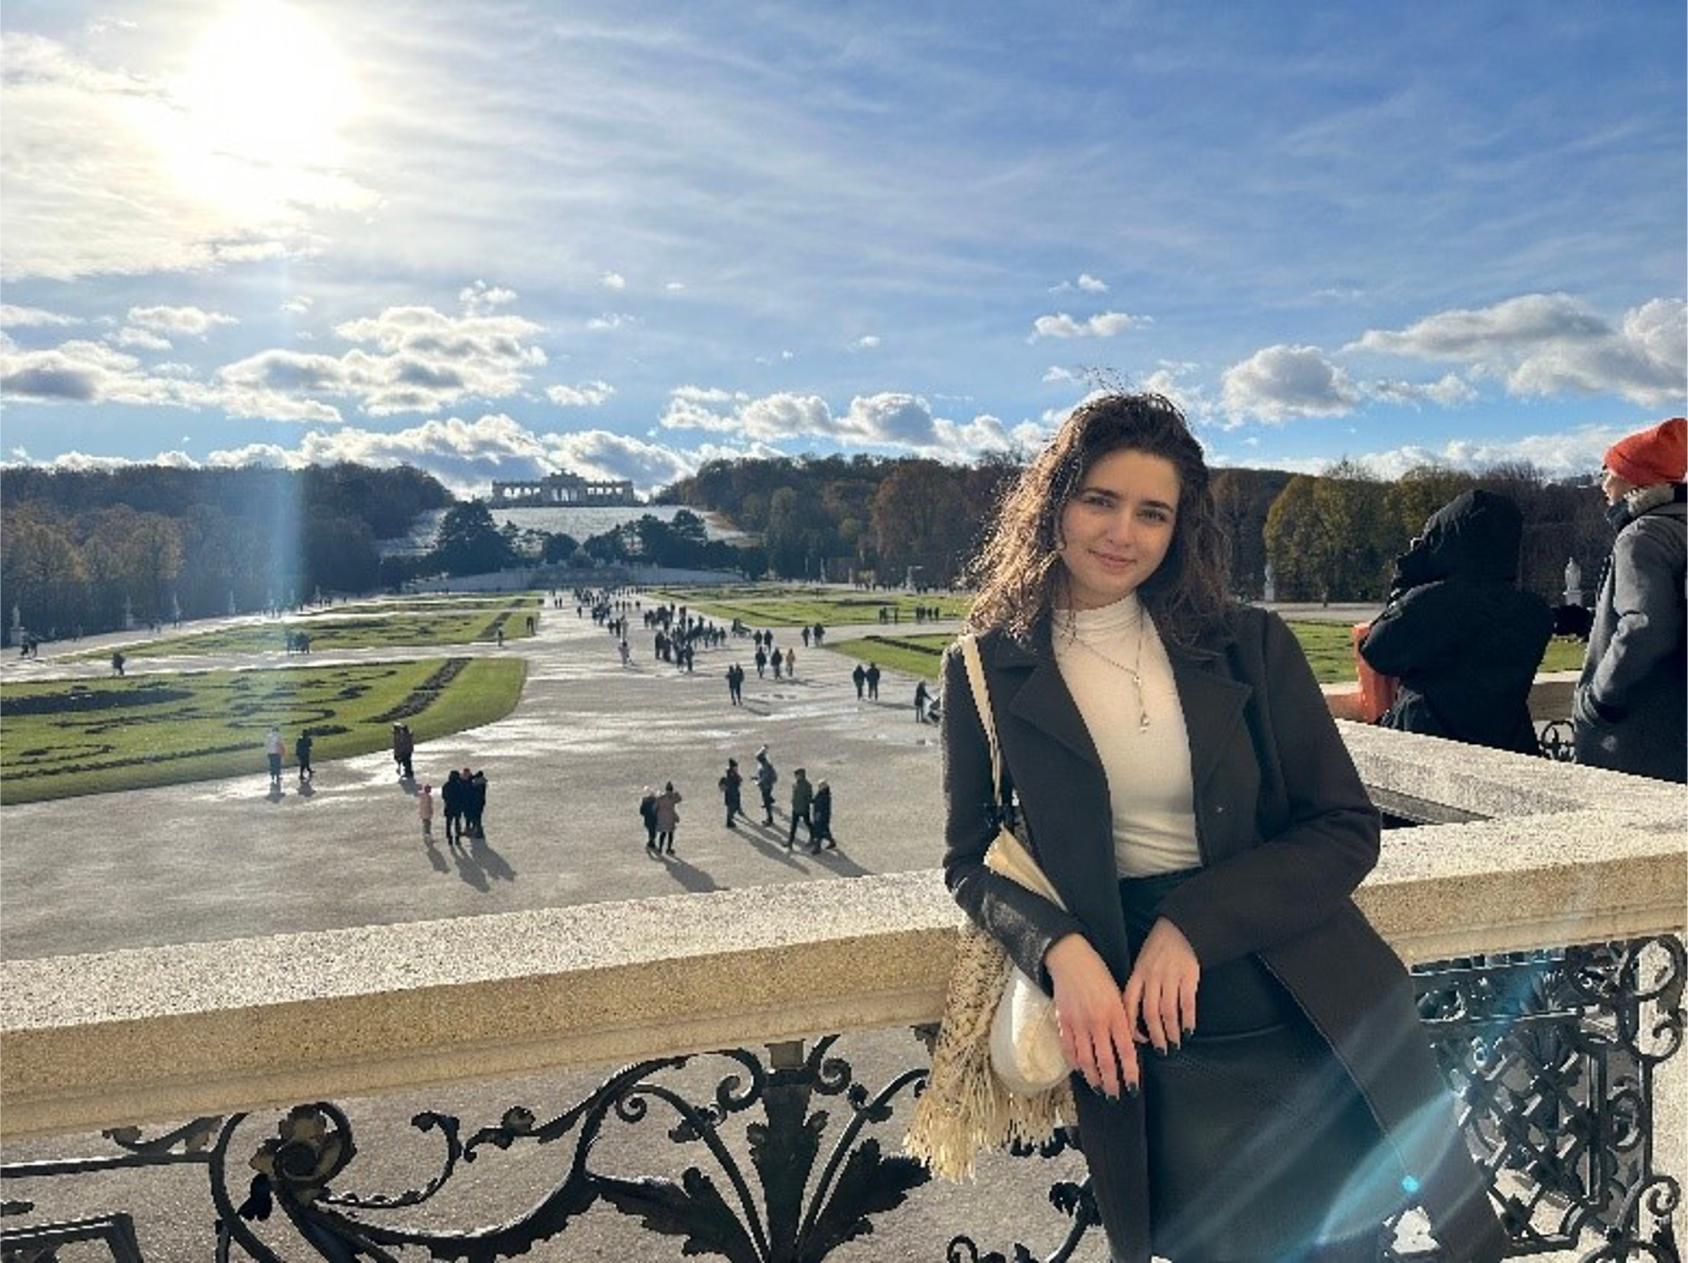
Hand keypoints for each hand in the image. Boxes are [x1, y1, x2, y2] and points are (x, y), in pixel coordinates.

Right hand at [1045, 933, 1138, 1098]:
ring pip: (1086, 1060)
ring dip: (1093, 1078)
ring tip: (1098, 1088)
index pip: (1126, 1052)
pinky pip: (1069, 1049)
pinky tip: (1081, 1070)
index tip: (1133, 1088)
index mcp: (1115, 1015)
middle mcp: (1097, 1022)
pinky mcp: (1063, 1022)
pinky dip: (1075, 1063)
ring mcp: (1078, 1024)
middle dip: (1111, 1083)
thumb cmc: (1098, 974)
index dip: (1130, 1073)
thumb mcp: (1119, 995)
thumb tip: (1136, 1043)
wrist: (1071, 958)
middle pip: (1105, 1061)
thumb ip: (1126, 1021)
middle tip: (1115, 1096)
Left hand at [1122, 917, 1199, 1053]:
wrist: (1180, 929)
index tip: (1138, 1041)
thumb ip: (1138, 987)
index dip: (1132, 1026)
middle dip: (1155, 1036)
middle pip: (1150, 1013)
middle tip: (1160, 1050)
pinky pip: (1187, 1003)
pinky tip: (1188, 1030)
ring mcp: (1171, 977)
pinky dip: (1188, 1020)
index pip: (1129, 1005)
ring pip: (1168, 1011)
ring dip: (1172, 1032)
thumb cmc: (1158, 950)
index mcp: (1137, 975)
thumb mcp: (1141, 965)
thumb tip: (1134, 1018)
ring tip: (1175, 1044)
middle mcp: (1152, 977)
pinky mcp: (1189, 976)